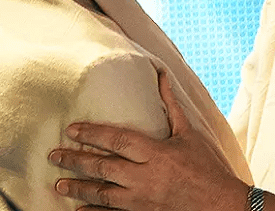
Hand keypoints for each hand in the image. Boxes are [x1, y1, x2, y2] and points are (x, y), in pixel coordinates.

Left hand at [48, 71, 247, 210]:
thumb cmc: (207, 167)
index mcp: (156, 154)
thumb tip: (162, 77)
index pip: (117, 141)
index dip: (92, 134)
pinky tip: (79, 210)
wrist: (221, 205)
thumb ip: (171, 106)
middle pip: (102, 168)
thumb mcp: (190, 133)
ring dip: (78, 188)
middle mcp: (145, 178)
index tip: (71, 129)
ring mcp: (142, 201)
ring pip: (102, 195)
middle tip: (54, 155)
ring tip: (59, 183)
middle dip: (75, 160)